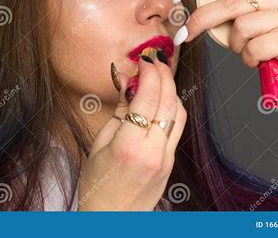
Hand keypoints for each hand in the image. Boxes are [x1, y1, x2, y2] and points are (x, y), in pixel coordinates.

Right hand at [78, 54, 186, 210]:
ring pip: (179, 113)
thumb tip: (127, 82)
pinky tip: (162, 98)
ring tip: (159, 74)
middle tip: (154, 60)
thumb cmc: (98, 184)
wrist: (113, 217)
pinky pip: (177, 127)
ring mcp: (166, 158)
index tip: (144, 60)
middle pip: (168, 102)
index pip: (147, 99)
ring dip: (171, 89)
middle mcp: (153, 151)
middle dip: (163, 74)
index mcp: (128, 146)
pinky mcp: (172, 161)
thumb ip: (118, 111)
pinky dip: (172, 106)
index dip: (149, 73)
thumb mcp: (100, 144)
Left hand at [173, 0, 277, 104]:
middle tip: (184, 35)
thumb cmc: (268, 44)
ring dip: (236, 45)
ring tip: (249, 50)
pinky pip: (253, 47)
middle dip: (200, 21)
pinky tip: (261, 60)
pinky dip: (250, 58)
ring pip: (241, 28)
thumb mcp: (251, 13)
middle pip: (230, 3)